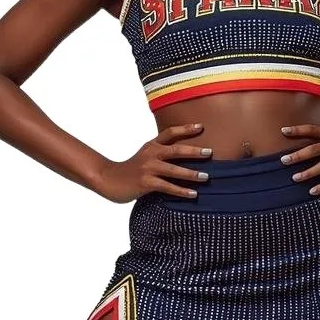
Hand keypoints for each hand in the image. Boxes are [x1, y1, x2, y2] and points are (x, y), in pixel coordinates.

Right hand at [93, 123, 213, 203]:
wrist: (108, 180)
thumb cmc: (130, 170)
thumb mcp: (145, 156)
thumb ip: (160, 154)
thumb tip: (184, 156)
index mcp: (151, 145)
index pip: (170, 132)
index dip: (185, 128)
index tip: (201, 126)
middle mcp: (150, 154)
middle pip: (175, 149)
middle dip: (194, 151)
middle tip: (210, 152)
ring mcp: (148, 168)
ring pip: (174, 170)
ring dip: (191, 174)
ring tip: (206, 177)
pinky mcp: (146, 183)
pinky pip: (167, 187)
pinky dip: (181, 191)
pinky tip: (193, 194)